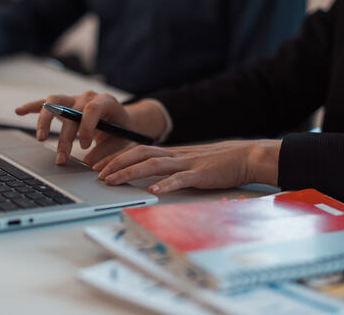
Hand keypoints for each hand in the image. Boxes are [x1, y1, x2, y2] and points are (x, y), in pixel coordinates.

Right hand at [15, 92, 167, 165]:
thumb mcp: (120, 142)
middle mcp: (88, 97)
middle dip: (65, 136)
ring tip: (40, 138)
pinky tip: (19, 112)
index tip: (83, 146)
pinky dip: (32, 107)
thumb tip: (88, 163)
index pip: (91, 109)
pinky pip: (45, 103)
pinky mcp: (64, 104)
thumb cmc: (123, 131)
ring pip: (54, 102)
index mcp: (106, 102)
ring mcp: (75, 99)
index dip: (86, 127)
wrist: (124, 120)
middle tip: (62, 158)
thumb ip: (105, 151)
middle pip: (70, 110)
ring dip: (45, 120)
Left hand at [94, 140, 281, 193]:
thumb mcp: (190, 162)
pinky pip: (180, 179)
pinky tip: (153, 192)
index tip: (101, 166)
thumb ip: (172, 167)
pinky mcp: (200, 174)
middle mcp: (176, 155)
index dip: (118, 157)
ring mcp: (187, 163)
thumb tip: (153, 176)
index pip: (139, 151)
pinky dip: (165, 185)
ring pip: (153, 165)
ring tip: (113, 180)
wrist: (244, 156)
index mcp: (172, 153)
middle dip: (116, 163)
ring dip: (130, 172)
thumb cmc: (218, 162)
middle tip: (98, 173)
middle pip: (140, 154)